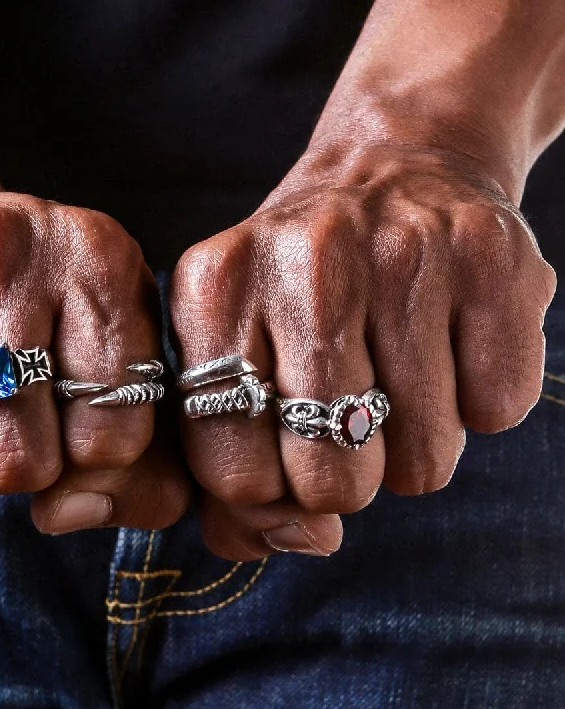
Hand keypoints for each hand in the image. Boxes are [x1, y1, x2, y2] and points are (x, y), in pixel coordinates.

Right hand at [0, 166, 188, 529]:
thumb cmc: (34, 301)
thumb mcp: (115, 344)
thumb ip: (143, 453)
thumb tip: (85, 513)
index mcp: (95, 258)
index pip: (112, 436)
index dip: (92, 455)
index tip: (71, 420)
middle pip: (16, 465)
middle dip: (15, 467)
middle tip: (4, 417)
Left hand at [170, 144, 555, 560]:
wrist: (391, 167)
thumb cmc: (299, 290)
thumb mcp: (236, 358)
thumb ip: (231, 478)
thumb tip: (300, 540)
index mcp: (212, 290)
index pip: (232, 473)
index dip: (265, 490)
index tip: (281, 453)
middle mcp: (304, 261)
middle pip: (332, 479)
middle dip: (343, 476)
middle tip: (345, 414)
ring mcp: (403, 251)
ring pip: (423, 460)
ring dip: (412, 443)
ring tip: (395, 368)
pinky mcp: (490, 256)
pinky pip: (496, 411)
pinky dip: (476, 400)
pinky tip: (447, 338)